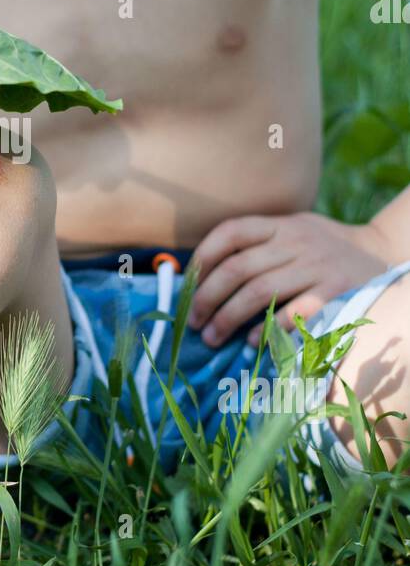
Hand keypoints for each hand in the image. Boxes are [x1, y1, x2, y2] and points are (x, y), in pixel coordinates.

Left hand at [187, 211, 394, 348]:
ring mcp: (316, 266)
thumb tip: (203, 275)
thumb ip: (257, 243)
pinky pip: (295, 312)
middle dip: (208, 297)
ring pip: (260, 291)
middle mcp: (295, 241)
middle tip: (194, 322)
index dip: (204, 257)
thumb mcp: (292, 229)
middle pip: (239, 268)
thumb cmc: (321, 247)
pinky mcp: (335, 291)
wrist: (378, 252)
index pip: (232, 232)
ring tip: (213, 337)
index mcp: (280, 224)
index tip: (187, 285)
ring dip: (229, 318)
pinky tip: (252, 341)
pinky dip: (269, 328)